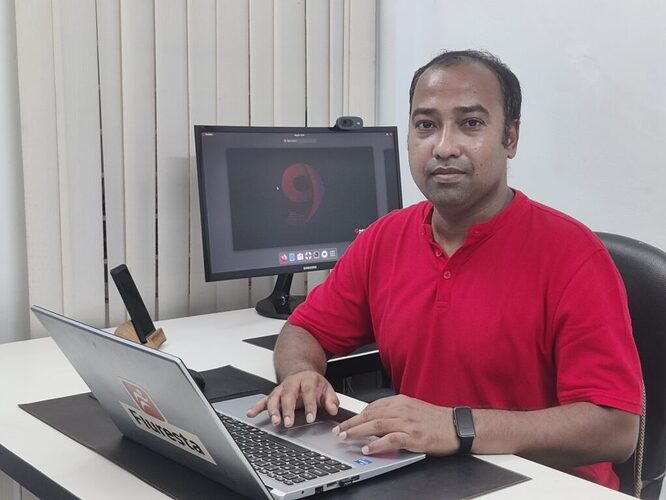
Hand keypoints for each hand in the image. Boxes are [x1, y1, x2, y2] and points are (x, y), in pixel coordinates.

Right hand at [246, 370, 338, 427]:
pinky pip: (264, 400)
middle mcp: (292, 383)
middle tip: (289, 422)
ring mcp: (281, 388)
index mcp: (307, 380)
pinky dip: (257, 407)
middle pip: (288, 395)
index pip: (308, 392)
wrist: (301, 372)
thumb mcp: (327, 388)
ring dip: (273, 410)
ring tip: (274, 421)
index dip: (309, 405)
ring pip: (275, 398)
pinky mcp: (273, 394)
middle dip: (288, 409)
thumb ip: (331, 399)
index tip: (310, 418)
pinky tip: (251, 413)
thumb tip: (333, 409)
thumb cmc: (314, 383)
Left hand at [333, 394, 457, 454]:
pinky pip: (390, 439)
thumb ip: (395, 412)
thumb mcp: (412, 409)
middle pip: (370, 414)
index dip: (357, 415)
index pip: (372, 406)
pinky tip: (367, 448)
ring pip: (376, 424)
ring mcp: (407, 422)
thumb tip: (376, 419)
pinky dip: (377, 443)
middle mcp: (402, 409)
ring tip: (345, 438)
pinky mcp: (413, 436)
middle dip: (351, 423)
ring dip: (358, 431)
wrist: (456, 426)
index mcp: (400, 401)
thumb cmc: (436, 419)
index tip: (346, 421)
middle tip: (338, 430)